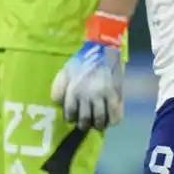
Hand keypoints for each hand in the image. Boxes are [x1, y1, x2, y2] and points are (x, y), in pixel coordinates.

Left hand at [50, 12, 126, 130]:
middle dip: (84, 124)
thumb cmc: (82, 60)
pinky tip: (111, 121)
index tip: (73, 118)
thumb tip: (58, 103)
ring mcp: (102, 96)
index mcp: (74, 91)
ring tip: (97, 124)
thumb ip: (58, 88)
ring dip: (97, 124)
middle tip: (85, 124)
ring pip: (99, 119)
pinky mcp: (115, 93)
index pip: (70, 113)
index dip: (71, 118)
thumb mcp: (65, 71)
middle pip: (84, 119)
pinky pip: (116, 113)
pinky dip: (113, 120)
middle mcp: (87, 96)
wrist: (103, 48)